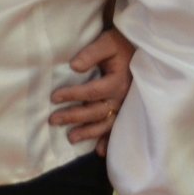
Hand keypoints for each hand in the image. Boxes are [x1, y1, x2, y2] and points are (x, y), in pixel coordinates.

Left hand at [51, 26, 134, 153]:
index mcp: (117, 81)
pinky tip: (99, 152)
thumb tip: (74, 66)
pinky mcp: (126, 109)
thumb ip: (91, 53)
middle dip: (74, 117)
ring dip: (89, 132)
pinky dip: (109, 141)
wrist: (139, 48)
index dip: (73, 95)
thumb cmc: (120, 45)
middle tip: (53, 120)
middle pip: (96, 111)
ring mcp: (125, 106)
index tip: (54, 97)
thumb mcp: (106, 42)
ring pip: (107, 123)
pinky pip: (118, 128)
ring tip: (71, 138)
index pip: (92, 91)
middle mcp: (123, 97)